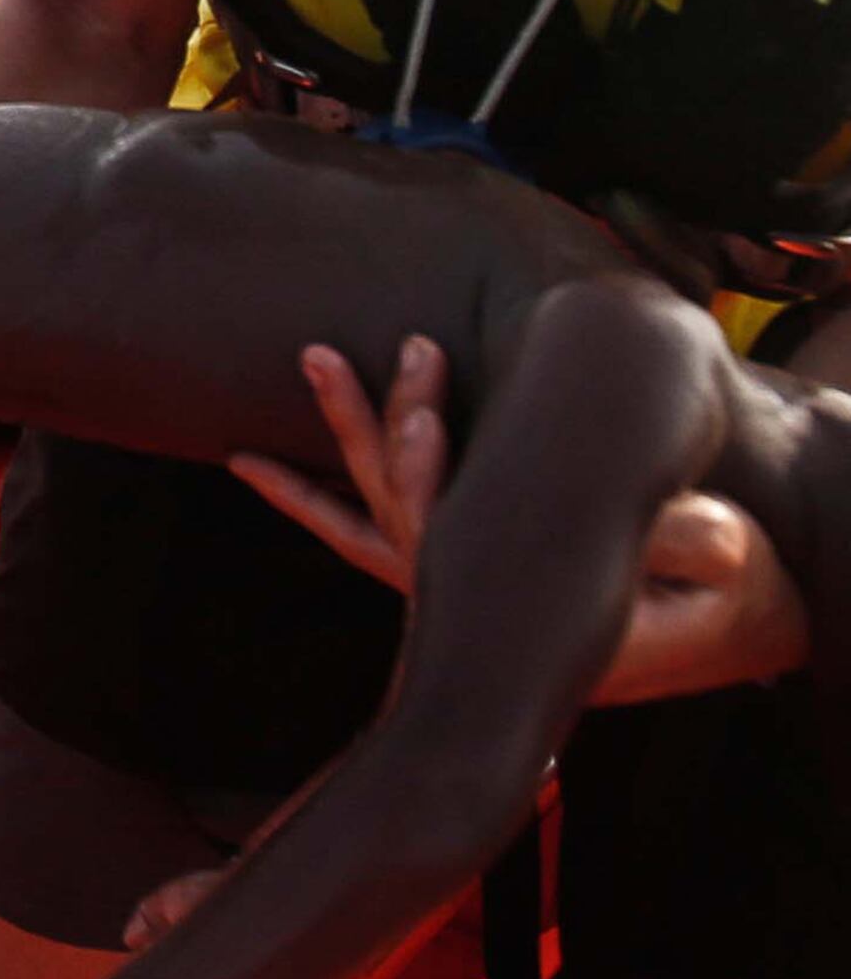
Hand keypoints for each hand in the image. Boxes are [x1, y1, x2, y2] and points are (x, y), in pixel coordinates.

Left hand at [231, 340, 809, 701]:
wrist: (706, 630)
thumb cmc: (721, 593)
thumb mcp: (726, 567)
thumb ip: (698, 543)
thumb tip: (695, 524)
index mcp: (525, 596)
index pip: (455, 533)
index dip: (429, 471)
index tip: (421, 403)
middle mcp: (470, 592)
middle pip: (403, 503)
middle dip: (385, 422)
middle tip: (370, 348)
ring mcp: (447, 580)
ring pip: (374, 505)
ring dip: (346, 428)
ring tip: (317, 353)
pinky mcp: (437, 568)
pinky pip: (355, 536)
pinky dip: (306, 500)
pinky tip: (251, 464)